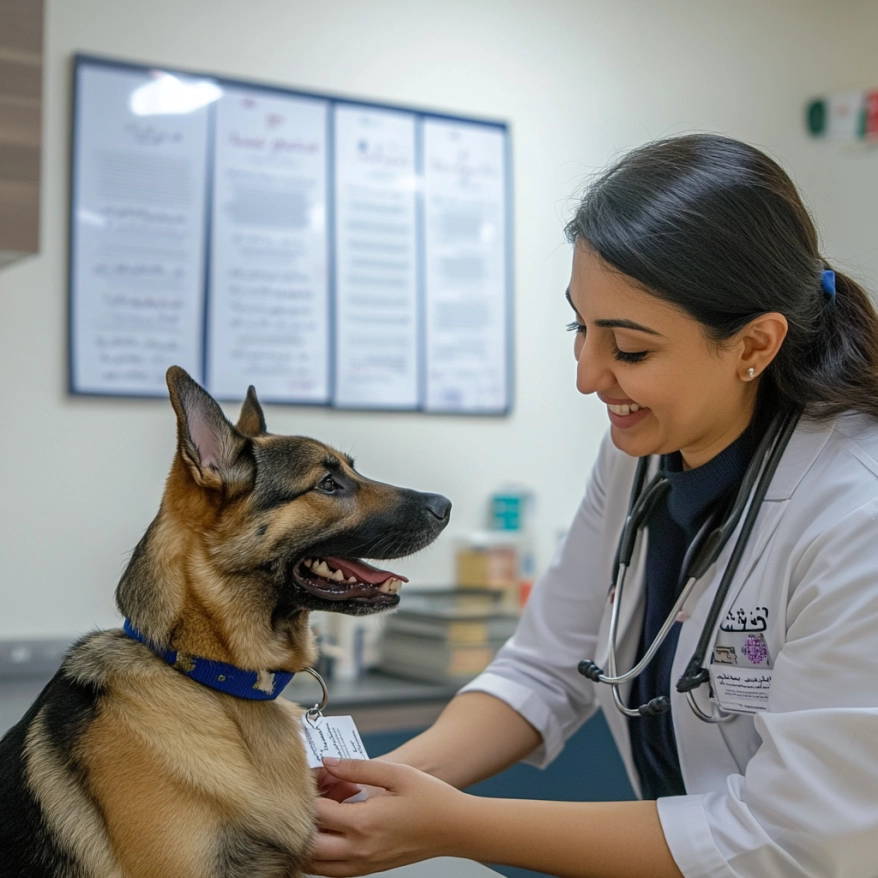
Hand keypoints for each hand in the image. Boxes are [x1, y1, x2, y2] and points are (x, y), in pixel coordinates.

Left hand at [307, 757, 470, 876]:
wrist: (456, 828)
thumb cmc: (430, 799)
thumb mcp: (396, 773)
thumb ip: (357, 768)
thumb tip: (328, 762)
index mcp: (363, 823)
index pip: (316, 812)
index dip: (307, 792)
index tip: (310, 777)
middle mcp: (358, 849)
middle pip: (308, 846)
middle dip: (300, 822)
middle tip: (308, 799)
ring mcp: (363, 863)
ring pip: (316, 864)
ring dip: (308, 841)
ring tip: (319, 815)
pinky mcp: (369, 869)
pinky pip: (333, 870)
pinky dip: (322, 854)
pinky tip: (331, 830)